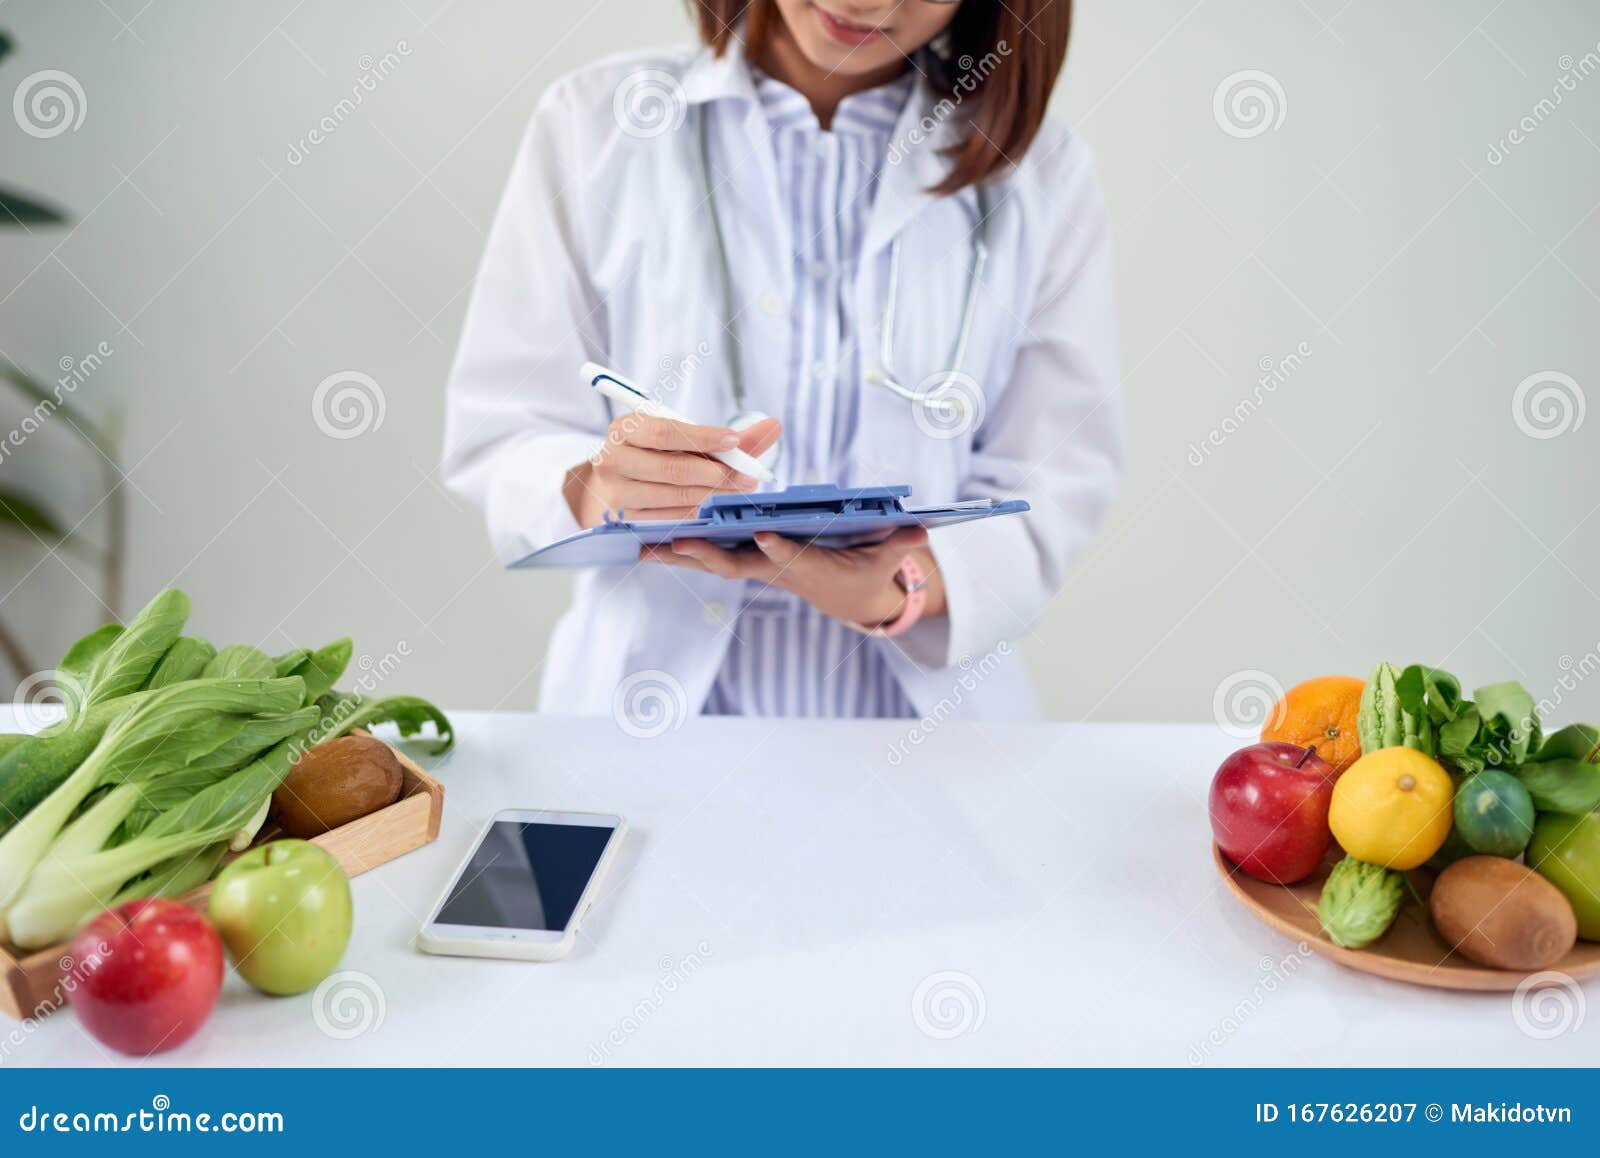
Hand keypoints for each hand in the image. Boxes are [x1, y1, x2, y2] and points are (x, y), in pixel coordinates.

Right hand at [564, 413, 780, 528]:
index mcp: (624, 429)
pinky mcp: (625, 523)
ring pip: (673, 497)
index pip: (665, 432)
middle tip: (749, 477)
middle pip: (671, 469)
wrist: (611, 485)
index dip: (703, 437)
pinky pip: (670, 520)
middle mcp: (612, 460)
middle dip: (716, 473)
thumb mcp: (682, 439)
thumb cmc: (656, 455)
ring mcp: (616, 494)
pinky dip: (698, 515)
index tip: (735, 441)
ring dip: (712, 496)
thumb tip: (774, 427)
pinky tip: (718, 510)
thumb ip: (728, 438)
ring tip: (740, 492)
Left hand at [644, 527, 935, 628]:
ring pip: (711, 560)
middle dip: (707, 554)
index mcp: (810, 568)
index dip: (778, 546)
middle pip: (737, 563)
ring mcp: (756, 567)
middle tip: (676, 543)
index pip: (793, 557)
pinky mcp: (745, 562)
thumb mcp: (886, 560)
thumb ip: (899, 543)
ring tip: (638, 544)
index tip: (762, 532)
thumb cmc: (867, 570)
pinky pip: (705, 555)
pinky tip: (642, 542)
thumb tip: (924, 527)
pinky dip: (676, 549)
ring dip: (676, 554)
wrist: (854, 598)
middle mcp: (776, 570)